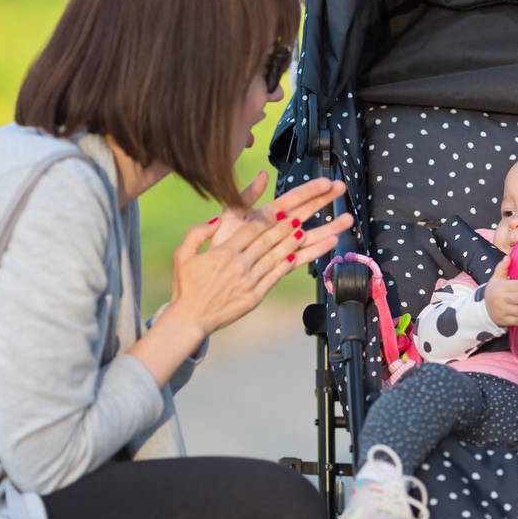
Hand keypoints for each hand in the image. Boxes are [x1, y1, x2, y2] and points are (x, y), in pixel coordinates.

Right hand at [169, 177, 352, 335]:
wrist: (189, 320)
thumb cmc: (187, 285)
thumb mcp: (184, 254)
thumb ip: (198, 232)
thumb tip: (214, 217)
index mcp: (223, 250)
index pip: (255, 225)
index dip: (277, 211)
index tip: (296, 199)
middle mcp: (240, 264)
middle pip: (276, 234)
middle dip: (305, 213)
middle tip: (326, 198)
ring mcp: (250, 280)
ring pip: (283, 253)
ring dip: (311, 236)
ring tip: (333, 223)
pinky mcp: (256, 295)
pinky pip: (280, 274)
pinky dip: (298, 260)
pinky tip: (316, 249)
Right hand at [483, 256, 517, 327]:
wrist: (483, 308)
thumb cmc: (495, 290)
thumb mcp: (496, 278)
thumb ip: (502, 268)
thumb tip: (507, 257)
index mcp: (502, 287)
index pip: (515, 286)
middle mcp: (501, 299)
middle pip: (517, 299)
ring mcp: (502, 310)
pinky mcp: (504, 320)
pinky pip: (516, 321)